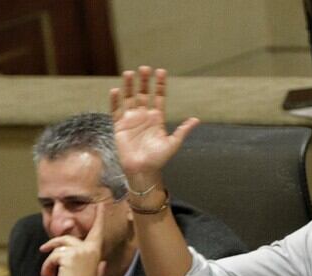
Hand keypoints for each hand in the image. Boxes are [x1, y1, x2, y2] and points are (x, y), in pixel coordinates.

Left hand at [39, 202, 106, 275]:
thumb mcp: (87, 270)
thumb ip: (85, 260)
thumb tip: (90, 261)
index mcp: (95, 250)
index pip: (97, 231)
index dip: (100, 217)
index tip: (102, 204)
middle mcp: (89, 248)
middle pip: (66, 238)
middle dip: (52, 244)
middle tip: (43, 249)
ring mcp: (79, 251)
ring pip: (57, 249)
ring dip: (49, 263)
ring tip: (48, 274)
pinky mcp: (69, 256)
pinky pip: (52, 257)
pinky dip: (47, 267)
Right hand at [109, 66, 198, 188]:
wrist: (143, 170)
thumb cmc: (159, 159)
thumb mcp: (173, 143)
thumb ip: (182, 130)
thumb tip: (196, 119)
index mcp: (157, 118)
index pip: (158, 97)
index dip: (159, 85)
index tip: (160, 71)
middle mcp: (144, 116)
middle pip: (143, 94)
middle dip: (144, 82)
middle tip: (145, 68)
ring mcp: (131, 120)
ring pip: (129, 98)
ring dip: (129, 86)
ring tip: (130, 73)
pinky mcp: (119, 126)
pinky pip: (116, 110)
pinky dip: (115, 101)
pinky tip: (116, 90)